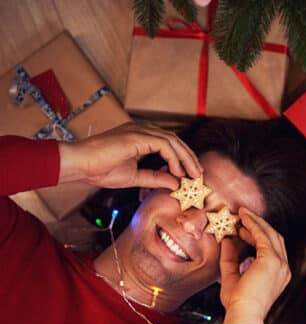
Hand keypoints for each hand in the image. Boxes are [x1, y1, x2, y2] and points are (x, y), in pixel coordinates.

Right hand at [57, 123, 201, 188]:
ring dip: (185, 158)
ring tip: (192, 174)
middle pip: (174, 140)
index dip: (183, 157)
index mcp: (140, 138)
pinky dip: (173, 158)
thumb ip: (155, 178)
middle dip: (189, 157)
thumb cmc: (100, 170)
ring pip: (172, 140)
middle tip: (198, 174)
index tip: (191, 173)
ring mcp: (139, 131)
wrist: (79, 165)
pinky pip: (163, 145)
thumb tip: (175, 183)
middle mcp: (141, 131)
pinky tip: (177, 172)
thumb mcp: (135, 177)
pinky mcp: (136, 136)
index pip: (169, 144)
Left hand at [220, 208, 290, 323]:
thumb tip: (227, 241)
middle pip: (275, 238)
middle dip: (260, 225)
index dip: (258, 236)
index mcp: (278, 274)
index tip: (242, 230)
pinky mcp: (271, 260)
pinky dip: (254, 226)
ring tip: (243, 214)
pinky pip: (263, 237)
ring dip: (257, 222)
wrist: (244, 314)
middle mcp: (283, 268)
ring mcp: (280, 263)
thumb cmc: (239, 304)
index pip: (272, 249)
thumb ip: (230, 259)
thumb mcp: (232, 277)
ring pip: (271, 234)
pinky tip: (244, 221)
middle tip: (245, 216)